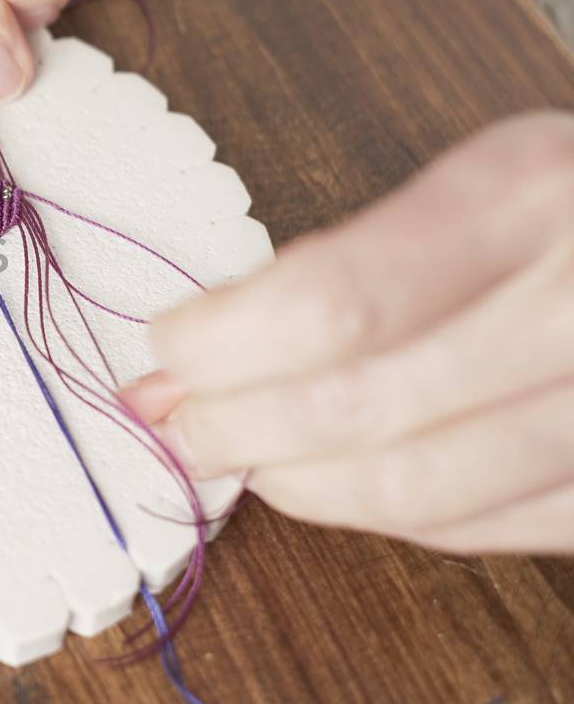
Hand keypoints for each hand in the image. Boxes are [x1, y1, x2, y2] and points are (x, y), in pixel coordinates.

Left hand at [121, 112, 573, 554]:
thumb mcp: (497, 174)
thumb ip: (359, 258)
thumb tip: (202, 347)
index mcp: (533, 197)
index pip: (335, 303)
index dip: (225, 345)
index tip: (170, 346)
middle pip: (363, 408)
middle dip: (238, 428)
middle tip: (176, 422)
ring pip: (424, 489)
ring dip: (301, 485)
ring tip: (241, 460)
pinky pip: (493, 529)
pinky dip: (394, 518)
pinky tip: (340, 487)